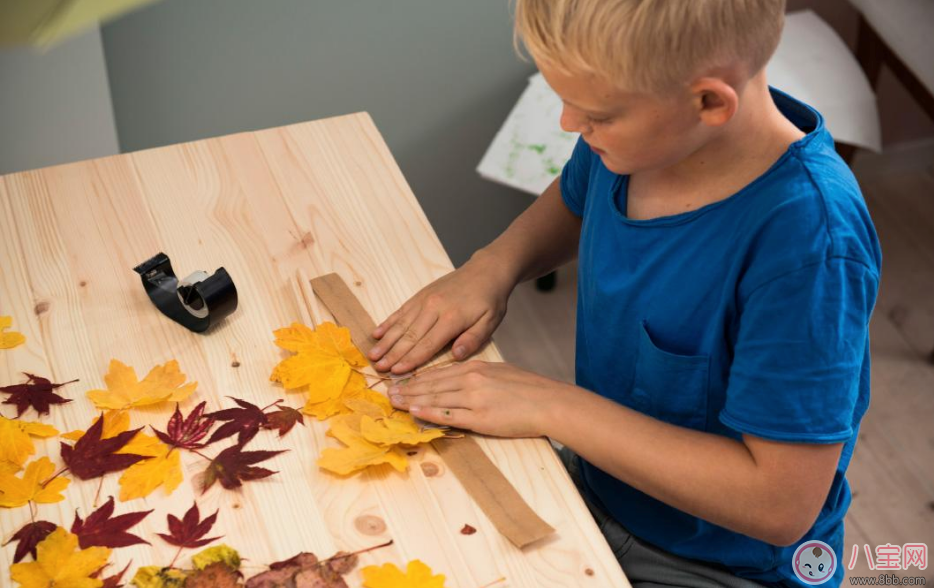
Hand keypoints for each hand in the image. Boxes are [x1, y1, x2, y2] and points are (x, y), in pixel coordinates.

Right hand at [369, 253, 516, 373]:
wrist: (485, 270)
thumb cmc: (490, 300)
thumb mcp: (490, 321)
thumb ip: (473, 339)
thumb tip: (456, 356)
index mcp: (452, 318)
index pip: (427, 344)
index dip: (411, 360)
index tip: (396, 373)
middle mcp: (433, 308)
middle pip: (409, 335)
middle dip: (392, 354)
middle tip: (377, 367)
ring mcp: (424, 300)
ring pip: (401, 323)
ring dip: (386, 341)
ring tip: (372, 354)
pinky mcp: (420, 295)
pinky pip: (401, 310)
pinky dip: (388, 322)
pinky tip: (377, 333)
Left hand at [387, 360, 570, 437]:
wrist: (548, 402)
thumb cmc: (528, 388)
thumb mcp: (500, 371)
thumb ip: (478, 375)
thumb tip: (461, 379)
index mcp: (475, 367)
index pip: (439, 372)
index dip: (417, 377)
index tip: (402, 380)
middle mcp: (470, 379)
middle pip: (431, 383)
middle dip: (407, 387)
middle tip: (387, 390)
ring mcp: (473, 398)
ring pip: (435, 397)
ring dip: (411, 399)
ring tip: (393, 401)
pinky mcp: (479, 417)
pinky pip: (448, 414)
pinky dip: (428, 412)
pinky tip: (414, 410)